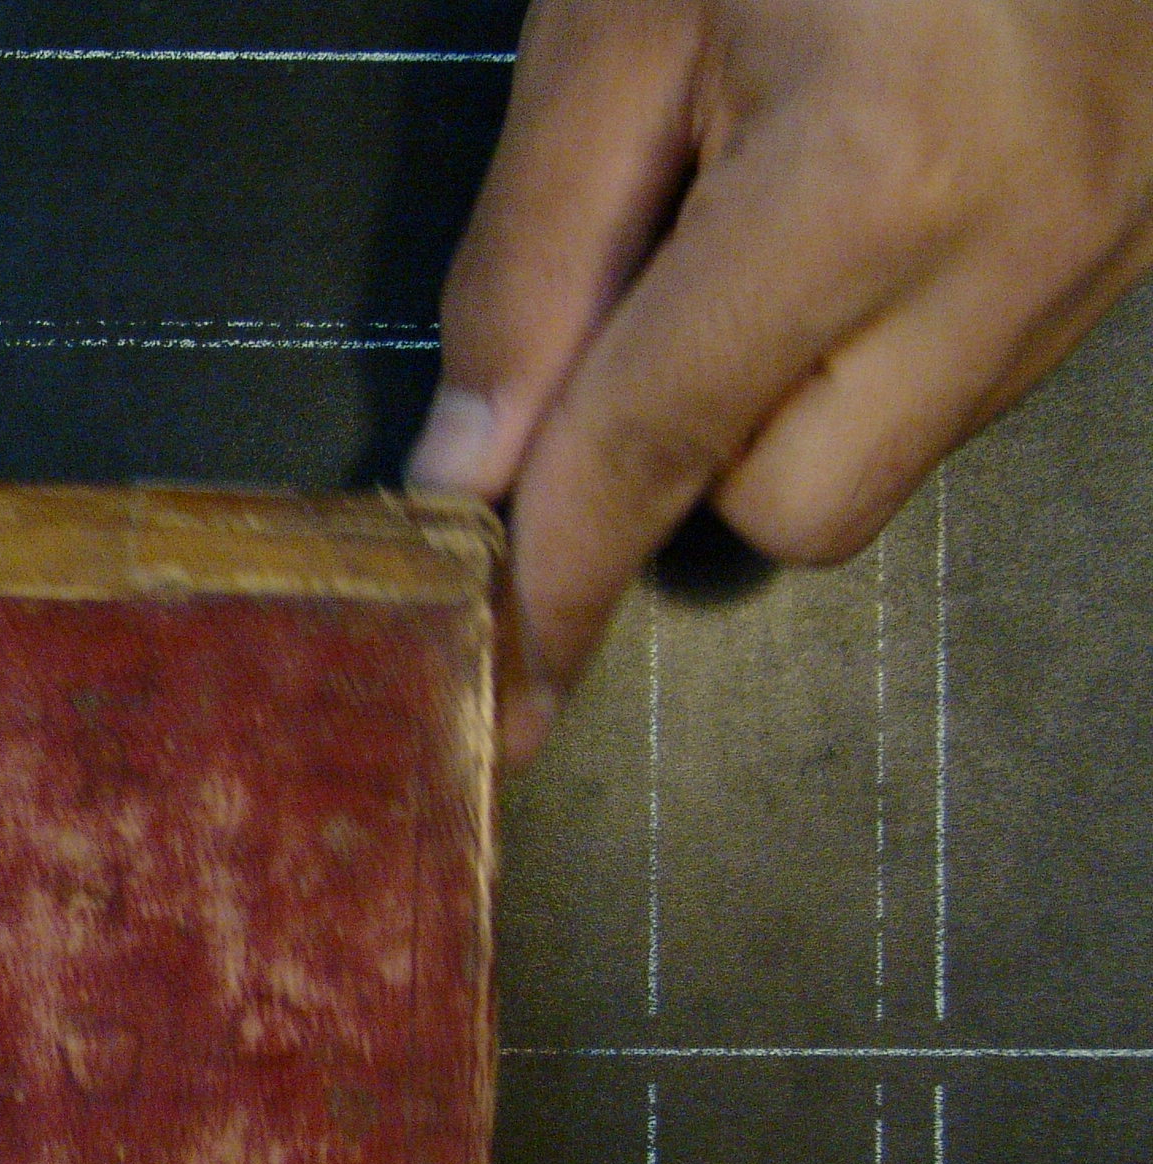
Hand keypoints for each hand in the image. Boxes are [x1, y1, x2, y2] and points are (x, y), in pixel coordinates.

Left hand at [410, 0, 1152, 768]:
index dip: (553, 584)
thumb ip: (532, 265)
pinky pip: (956, 387)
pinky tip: (860, 200)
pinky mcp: (1142, 239)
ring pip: (879, 465)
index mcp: (877, 177)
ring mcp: (1109, 250)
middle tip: (662, 269)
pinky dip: (868, 347)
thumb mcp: (614, 22)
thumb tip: (471, 469)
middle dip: (688, 450)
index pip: (656, 451)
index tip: (502, 702)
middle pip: (791, 512)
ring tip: (772, 199)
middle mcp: (1025, 246)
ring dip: (780, 397)